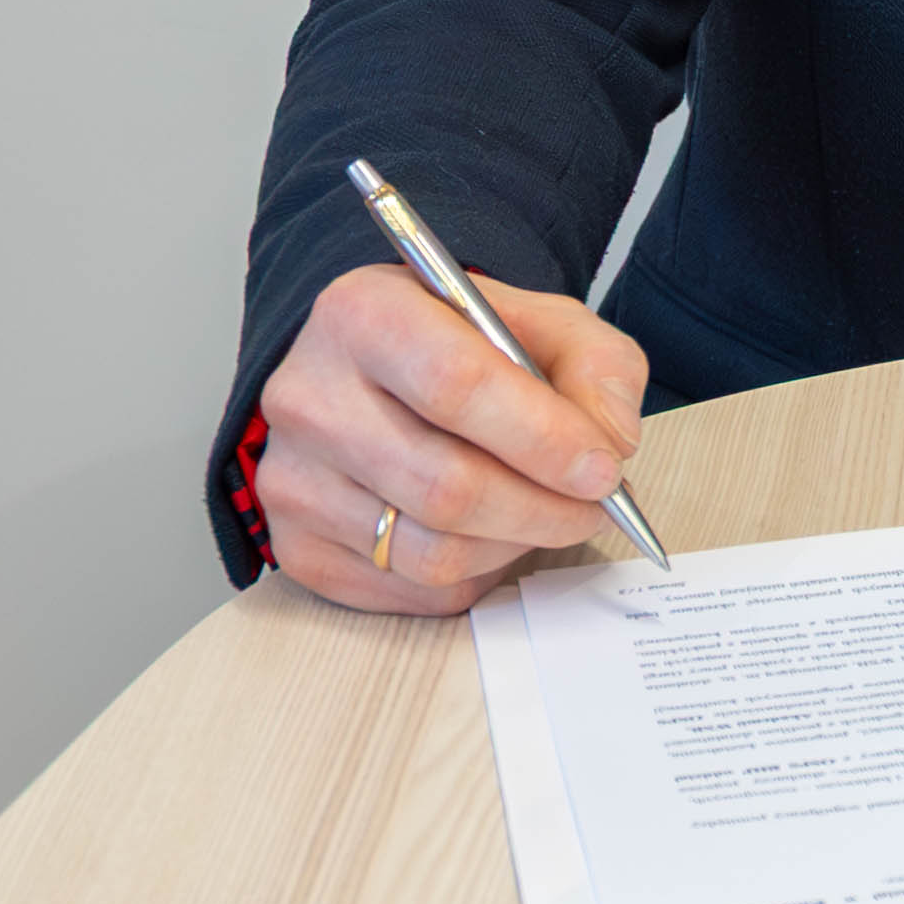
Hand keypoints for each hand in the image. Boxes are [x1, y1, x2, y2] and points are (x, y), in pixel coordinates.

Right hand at [251, 260, 650, 616]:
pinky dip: (476, 573)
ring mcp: (293, 479)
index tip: (602, 468)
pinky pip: (412, 590)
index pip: (457, 388)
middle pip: (445, 487)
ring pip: (431, 552)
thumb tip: (609, 446)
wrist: (379, 370)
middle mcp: (310, 397)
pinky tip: (492, 533)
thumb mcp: (545, 321)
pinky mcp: (298, 547)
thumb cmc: (465, 345)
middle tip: (595, 505)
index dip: (543, 439)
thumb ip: (597, 369)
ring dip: (515, 545)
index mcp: (364, 314)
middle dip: (544, 509)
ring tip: (547, 514)